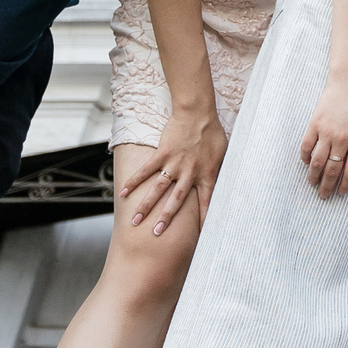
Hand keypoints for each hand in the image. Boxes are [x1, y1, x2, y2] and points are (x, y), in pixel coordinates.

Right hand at [120, 107, 227, 237]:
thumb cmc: (212, 132)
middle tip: (156, 234)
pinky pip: (146, 170)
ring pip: (158, 189)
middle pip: (177, 200)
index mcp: (206, 173)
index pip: (207, 201)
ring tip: (135, 221)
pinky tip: (123, 193)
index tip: (201, 235)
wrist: (198, 113)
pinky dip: (134, 182)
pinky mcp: (162, 154)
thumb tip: (224, 184)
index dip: (204, 218)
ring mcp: (174, 163)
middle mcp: (190, 172)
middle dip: (166, 218)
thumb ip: (219, 171)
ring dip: (146, 206)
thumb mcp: (223, 153)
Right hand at [299, 76, 347, 198]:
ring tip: (312, 183)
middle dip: (327, 187)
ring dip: (313, 176)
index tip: (340, 193)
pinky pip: (306, 147)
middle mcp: (343, 140)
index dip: (344, 187)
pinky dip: (305, 158)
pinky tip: (307, 163)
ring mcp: (327, 132)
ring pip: (317, 163)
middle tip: (323, 196)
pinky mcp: (314, 124)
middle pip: (332, 171)